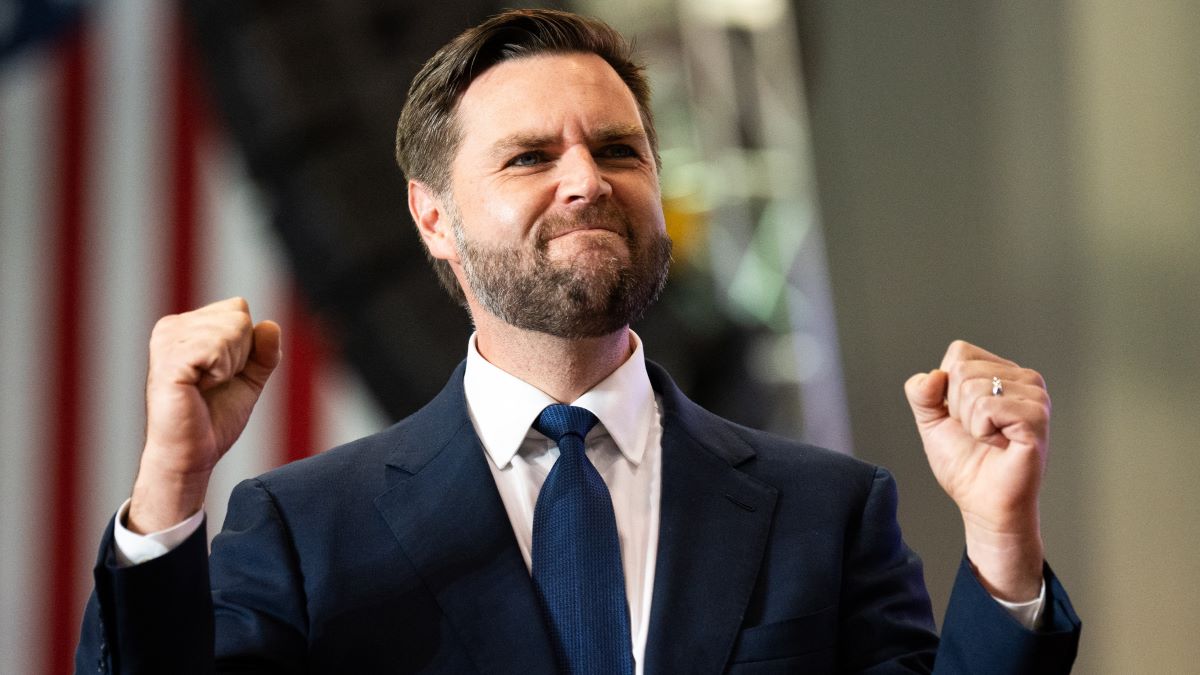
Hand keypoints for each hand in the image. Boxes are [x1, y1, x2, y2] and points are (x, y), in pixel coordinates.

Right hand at [128, 297, 280, 533]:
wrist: (191, 455)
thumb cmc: (214, 418)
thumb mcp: (250, 378)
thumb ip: (264, 351)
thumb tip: (271, 325)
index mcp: (187, 326)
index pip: (239, 308)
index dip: (246, 345)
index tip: (223, 373)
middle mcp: (172, 327)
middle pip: (238, 316)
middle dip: (241, 355)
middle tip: (214, 383)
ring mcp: (167, 342)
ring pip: (232, 330)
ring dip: (230, 366)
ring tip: (205, 387)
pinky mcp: (169, 361)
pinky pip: (217, 349)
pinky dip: (221, 372)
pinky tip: (200, 388)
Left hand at [904, 340, 1049, 600]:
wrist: (983, 503)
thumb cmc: (965, 464)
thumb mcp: (932, 421)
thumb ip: (921, 393)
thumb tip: (931, 375)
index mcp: (1002, 372)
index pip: (959, 353)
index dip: (946, 389)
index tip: (962, 417)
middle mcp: (1023, 378)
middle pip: (962, 368)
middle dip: (956, 407)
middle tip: (978, 432)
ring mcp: (1035, 396)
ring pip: (973, 386)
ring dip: (969, 421)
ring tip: (990, 439)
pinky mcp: (1037, 417)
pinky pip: (987, 407)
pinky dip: (982, 430)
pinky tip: (1000, 444)